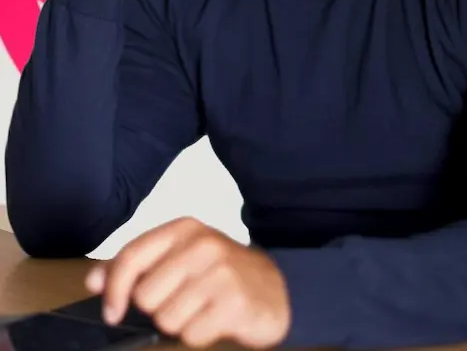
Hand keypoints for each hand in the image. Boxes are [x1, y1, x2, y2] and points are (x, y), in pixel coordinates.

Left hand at [84, 217, 290, 348]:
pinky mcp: (235, 302)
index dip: (114, 289)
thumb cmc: (218, 274)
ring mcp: (221, 272)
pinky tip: (214, 320)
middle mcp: (202, 245)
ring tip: (200, 310)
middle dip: (157, 310)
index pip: (132, 257)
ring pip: (167, 319)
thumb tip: (93, 280)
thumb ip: (135, 267)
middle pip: (146, 296)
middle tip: (182, 302)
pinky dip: (199, 335)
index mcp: (184, 229)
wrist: (273, 288)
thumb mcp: (178, 258)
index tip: (112, 312)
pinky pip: (192, 335)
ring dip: (180, 324)